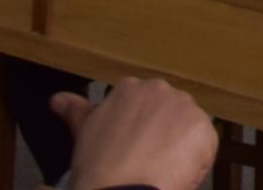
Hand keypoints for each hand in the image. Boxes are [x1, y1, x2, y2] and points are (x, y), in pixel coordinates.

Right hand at [51, 76, 217, 189]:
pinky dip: (195, 162)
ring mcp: (185, 108)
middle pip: (167, 113)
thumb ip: (74, 110)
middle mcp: (160, 90)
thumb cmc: (99, 166)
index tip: (132, 147)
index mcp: (130, 87)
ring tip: (159, 170)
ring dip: (178, 147)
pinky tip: (175, 175)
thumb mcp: (83, 132)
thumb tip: (57, 100)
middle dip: (160, 134)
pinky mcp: (205, 130)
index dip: (139, 129)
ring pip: (186, 128)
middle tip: (146, 161)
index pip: (142, 105)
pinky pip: (204, 147)